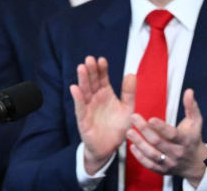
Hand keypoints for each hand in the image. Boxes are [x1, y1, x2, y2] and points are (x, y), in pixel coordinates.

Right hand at [70, 56, 134, 174]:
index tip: (102, 60)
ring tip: (81, 68)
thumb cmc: (117, 127)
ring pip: (84, 92)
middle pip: (92, 82)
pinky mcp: (83, 121)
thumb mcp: (128, 108)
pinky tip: (75, 88)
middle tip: (89, 59)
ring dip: (82, 80)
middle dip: (90, 71)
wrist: (110, 147)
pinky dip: (78, 99)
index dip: (102, 69)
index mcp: (106, 94)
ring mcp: (88, 108)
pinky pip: (80, 108)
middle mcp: (95, 99)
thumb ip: (129, 92)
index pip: (102, 78)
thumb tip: (131, 73)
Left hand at [126, 89, 206, 187]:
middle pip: (158, 142)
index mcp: (185, 140)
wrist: (196, 162)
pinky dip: (139, 157)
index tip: (150, 118)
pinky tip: (132, 147)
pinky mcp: (162, 170)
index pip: (172, 134)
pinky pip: (149, 165)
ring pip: (152, 154)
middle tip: (133, 118)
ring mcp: (169, 163)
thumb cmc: (193, 137)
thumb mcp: (196, 121)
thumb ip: (191, 106)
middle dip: (144, 130)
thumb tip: (188, 91)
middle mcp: (177, 152)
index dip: (161, 127)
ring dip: (139, 143)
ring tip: (129, 132)